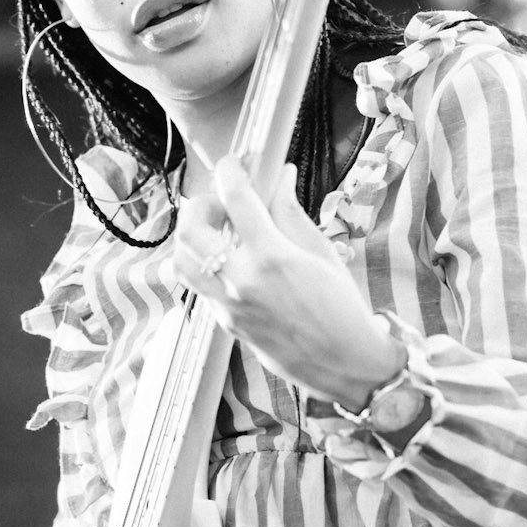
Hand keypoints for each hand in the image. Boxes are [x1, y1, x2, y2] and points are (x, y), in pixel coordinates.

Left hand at [169, 157, 405, 409]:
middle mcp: (242, 281)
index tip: (234, 163)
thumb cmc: (342, 308)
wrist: (344, 363)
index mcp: (271, 256)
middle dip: (201, 204)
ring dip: (192, 239)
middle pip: (191, 229)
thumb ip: (291, 212)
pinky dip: (206, 266)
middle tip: (222, 203)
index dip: (230, 171)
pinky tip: (231, 263)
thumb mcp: (320, 253)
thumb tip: (281, 176)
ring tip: (218, 234)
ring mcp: (229, 306)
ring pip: (181, 261)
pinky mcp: (226, 324)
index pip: (235, 198)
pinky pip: (201, 287)